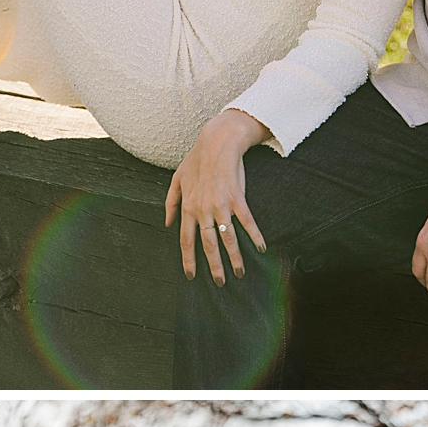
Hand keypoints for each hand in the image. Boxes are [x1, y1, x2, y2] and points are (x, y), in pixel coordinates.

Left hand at [165, 110, 269, 284]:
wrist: (217, 144)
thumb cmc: (196, 161)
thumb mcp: (176, 180)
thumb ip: (170, 202)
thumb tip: (166, 223)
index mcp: (188, 208)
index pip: (186, 240)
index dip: (188, 259)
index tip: (190, 275)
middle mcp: (202, 210)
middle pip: (207, 245)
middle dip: (213, 267)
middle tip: (219, 283)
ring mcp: (220, 205)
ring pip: (227, 238)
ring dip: (234, 257)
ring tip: (240, 273)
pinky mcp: (237, 199)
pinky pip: (246, 222)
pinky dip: (254, 236)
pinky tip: (260, 248)